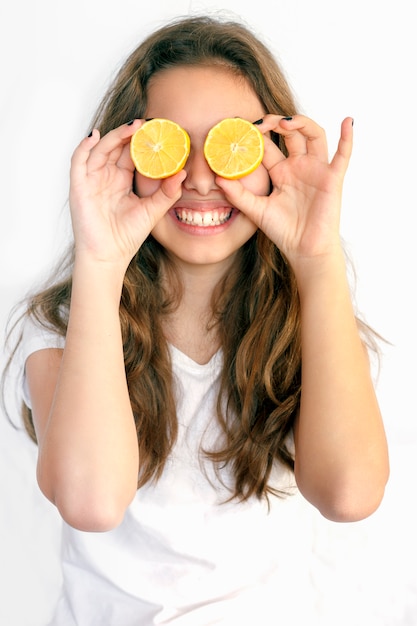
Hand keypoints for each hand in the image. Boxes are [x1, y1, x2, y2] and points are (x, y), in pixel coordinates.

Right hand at [69, 120, 185, 267]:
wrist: (109, 256)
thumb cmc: (127, 236)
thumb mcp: (153, 211)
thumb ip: (167, 193)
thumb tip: (182, 173)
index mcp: (121, 180)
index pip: (129, 153)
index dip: (140, 140)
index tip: (156, 129)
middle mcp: (105, 177)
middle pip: (115, 147)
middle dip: (129, 134)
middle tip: (146, 124)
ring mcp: (91, 180)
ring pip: (100, 149)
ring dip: (114, 136)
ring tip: (131, 127)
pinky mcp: (79, 187)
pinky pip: (78, 161)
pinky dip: (84, 147)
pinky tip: (95, 136)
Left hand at [217, 115, 352, 268]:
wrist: (304, 250)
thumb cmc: (283, 232)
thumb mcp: (256, 211)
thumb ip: (238, 194)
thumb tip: (217, 178)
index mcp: (281, 172)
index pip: (268, 145)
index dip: (256, 135)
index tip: (241, 129)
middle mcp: (299, 166)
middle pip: (290, 134)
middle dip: (276, 123)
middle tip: (260, 122)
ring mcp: (316, 170)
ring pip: (314, 135)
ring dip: (301, 123)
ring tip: (284, 122)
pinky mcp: (332, 179)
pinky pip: (343, 155)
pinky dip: (347, 138)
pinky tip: (347, 122)